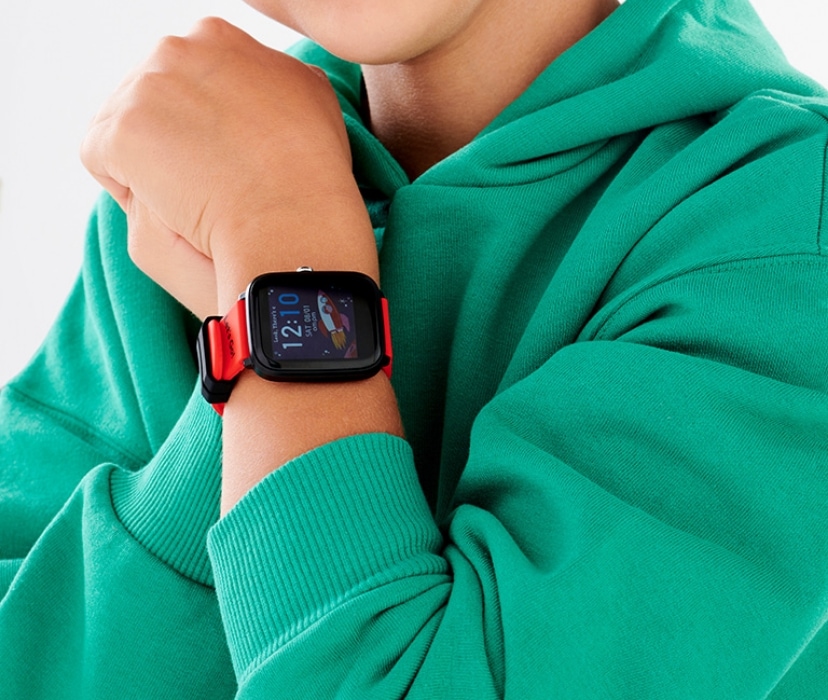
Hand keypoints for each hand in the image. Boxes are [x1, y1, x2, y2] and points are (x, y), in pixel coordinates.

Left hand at [81, 18, 370, 309]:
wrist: (291, 213)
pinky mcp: (122, 133)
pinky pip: (99, 157)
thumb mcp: (309, 92)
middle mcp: (173, 50)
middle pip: (146, 96)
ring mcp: (143, 90)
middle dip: (167, 136)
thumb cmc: (311, 167)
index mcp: (215, 37)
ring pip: (120, 126)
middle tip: (204, 178)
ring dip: (146, 162)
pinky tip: (165, 203)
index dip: (197, 118)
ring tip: (188, 194)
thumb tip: (257, 76)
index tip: (223, 152)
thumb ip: (270, 74)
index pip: (181, 74)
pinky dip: (124, 184)